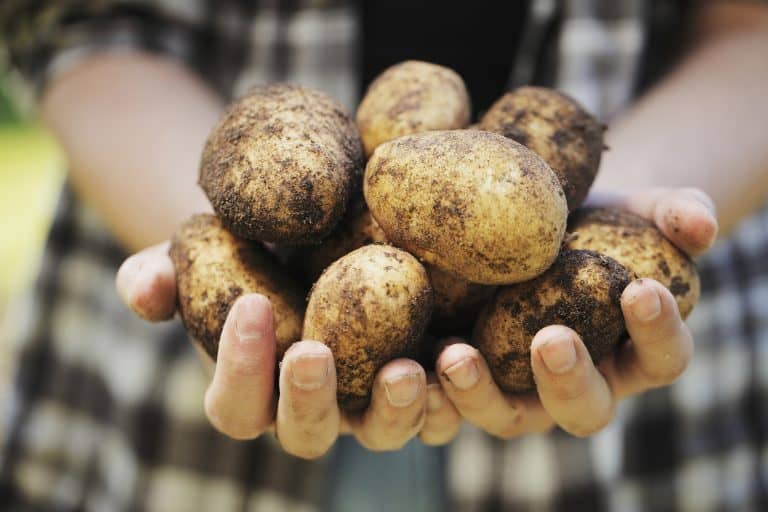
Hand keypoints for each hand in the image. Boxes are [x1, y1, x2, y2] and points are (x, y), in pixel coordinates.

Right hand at [116, 244, 454, 457]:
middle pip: (307, 434)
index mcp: (255, 390)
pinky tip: (457, 356)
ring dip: (393, 411)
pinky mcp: (419, 382)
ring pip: (380, 434)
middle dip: (308, 400)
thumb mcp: (200, 253)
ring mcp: (368, 402)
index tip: (248, 305)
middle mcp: (312, 408)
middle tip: (312, 352)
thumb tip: (140, 289)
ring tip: (405, 369)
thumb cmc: (247, 250)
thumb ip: (162, 274)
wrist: (310, 236)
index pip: (235, 404)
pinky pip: (438, 410)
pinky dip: (450, 395)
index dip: (236, 367)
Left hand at [430, 187, 717, 439]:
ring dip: (481, 395)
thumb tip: (699, 222)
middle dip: (569, 379)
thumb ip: (679, 212)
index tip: (641, 287)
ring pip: (507, 416)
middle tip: (552, 338)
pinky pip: (449, 399)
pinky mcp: (469, 375)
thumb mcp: (642, 209)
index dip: (657, 330)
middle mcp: (580, 384)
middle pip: (584, 408)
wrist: (544, 222)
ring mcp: (520, 387)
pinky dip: (431, 389)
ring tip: (456, 356)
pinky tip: (408, 359)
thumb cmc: (602, 221)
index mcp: (632, 352)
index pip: (662, 357)